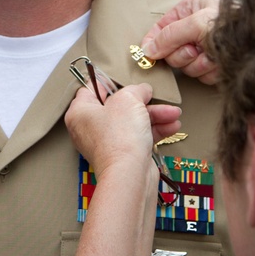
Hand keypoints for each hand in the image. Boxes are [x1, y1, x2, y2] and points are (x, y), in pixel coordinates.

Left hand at [65, 84, 180, 177]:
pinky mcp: (123, 155)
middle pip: (118, 106)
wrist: (129, 175)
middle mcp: (90, 128)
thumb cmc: (120, 136)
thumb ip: (137, 89)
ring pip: (132, 122)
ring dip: (155, 116)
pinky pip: (139, 137)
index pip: (92, 89)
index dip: (111, 83)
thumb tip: (143, 90)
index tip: (126, 80)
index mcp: (81, 112)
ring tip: (174, 113)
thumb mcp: (129, 98)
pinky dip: (155, 130)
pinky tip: (173, 126)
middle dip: (144, 102)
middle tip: (156, 97)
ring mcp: (107, 143)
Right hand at [142, 0, 219, 83]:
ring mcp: (208, 46)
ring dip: (199, 64)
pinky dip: (211, 72)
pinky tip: (221, 63)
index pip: (162, 26)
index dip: (153, 41)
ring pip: (187, 66)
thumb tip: (148, 50)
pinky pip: (202, 75)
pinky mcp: (217, 63)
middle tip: (195, 50)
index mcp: (193, 7)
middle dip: (184, 54)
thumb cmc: (234, 24)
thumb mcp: (197, 23)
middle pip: (173, 50)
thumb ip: (170, 35)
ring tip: (213, 56)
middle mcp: (199, 25)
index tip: (146, 55)